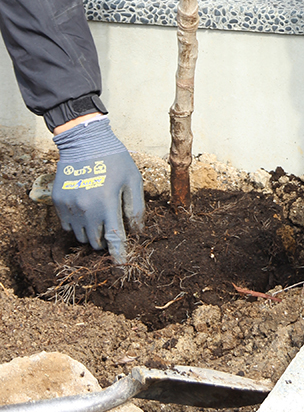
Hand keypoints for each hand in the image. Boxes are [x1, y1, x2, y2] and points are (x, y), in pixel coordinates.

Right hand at [52, 117, 144, 264]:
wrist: (84, 141)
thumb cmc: (114, 158)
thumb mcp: (132, 179)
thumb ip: (136, 207)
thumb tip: (137, 231)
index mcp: (107, 203)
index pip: (114, 239)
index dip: (118, 256)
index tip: (121, 270)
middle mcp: (86, 209)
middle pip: (96, 241)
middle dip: (105, 239)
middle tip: (112, 224)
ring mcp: (70, 207)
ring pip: (81, 236)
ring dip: (91, 232)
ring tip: (99, 213)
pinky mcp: (58, 203)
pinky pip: (68, 226)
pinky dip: (78, 224)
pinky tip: (85, 208)